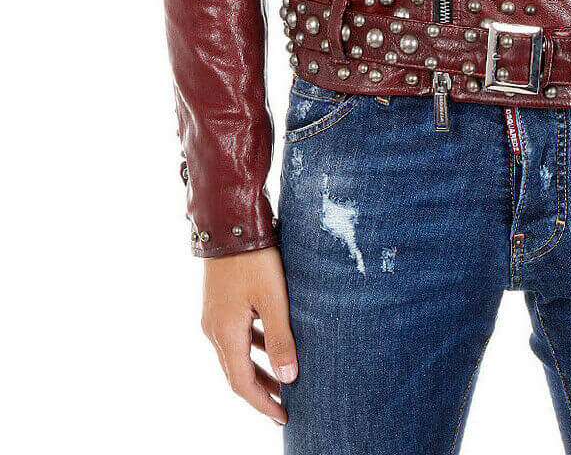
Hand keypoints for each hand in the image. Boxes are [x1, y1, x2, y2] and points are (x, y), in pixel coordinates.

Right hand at [201, 247, 297, 425]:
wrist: (229, 222)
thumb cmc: (254, 259)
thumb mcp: (273, 298)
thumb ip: (281, 338)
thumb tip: (288, 377)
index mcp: (225, 333)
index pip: (242, 383)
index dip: (263, 403)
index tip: (283, 416)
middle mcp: (213, 329)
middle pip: (236, 372)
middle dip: (260, 391)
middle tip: (283, 406)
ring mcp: (214, 315)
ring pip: (235, 353)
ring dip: (256, 369)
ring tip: (281, 379)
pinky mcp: (219, 301)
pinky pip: (235, 334)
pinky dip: (252, 346)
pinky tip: (269, 342)